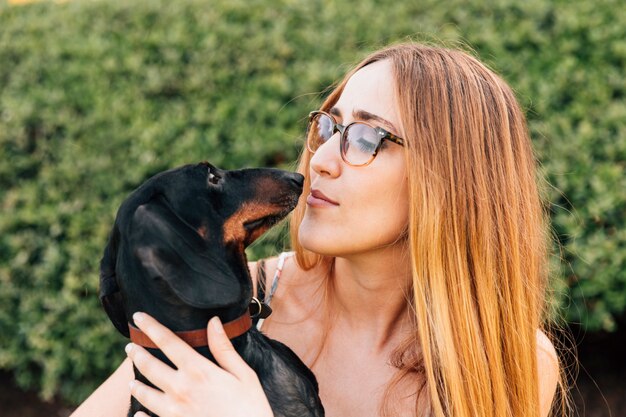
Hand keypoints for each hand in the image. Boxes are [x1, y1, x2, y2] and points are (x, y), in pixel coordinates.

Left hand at [125, 312, 272, 416]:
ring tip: (131, 381)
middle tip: (129, 348)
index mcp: (198, 371)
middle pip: (150, 366)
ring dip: (136, 385)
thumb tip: (214, 322)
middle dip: (137, 354)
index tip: (138, 316)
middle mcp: (180, 389)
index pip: (168, 342)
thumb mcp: (244, 375)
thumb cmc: (251, 408)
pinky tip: (138, 414)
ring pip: (145, 395)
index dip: (151, 327)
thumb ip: (224, 349)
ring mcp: (174, 412)